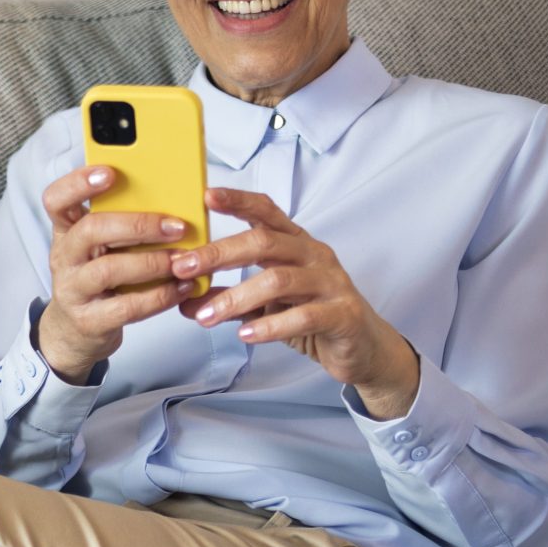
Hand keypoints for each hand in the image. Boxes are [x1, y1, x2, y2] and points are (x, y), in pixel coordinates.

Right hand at [36, 165, 195, 384]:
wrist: (76, 330)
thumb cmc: (99, 277)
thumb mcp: (104, 245)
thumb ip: (125, 222)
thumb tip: (174, 199)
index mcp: (67, 230)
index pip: (57, 199)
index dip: (79, 183)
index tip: (110, 172)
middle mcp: (65, 257)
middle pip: (91, 230)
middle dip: (138, 225)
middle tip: (176, 226)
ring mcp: (73, 290)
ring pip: (108, 269)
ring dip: (152, 262)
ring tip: (182, 259)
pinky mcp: (90, 321)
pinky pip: (126, 307)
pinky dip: (159, 296)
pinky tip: (181, 287)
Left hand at [172, 188, 419, 420]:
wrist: (365, 349)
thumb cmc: (313, 317)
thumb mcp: (266, 305)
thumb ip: (229, 298)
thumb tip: (185, 301)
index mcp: (296, 243)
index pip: (267, 211)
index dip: (238, 201)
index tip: (206, 196)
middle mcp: (314, 254)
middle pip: (264, 242)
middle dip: (219, 253)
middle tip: (182, 267)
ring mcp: (331, 283)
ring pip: (279, 279)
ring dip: (237, 298)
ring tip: (206, 317)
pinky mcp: (343, 314)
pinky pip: (304, 316)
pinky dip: (271, 325)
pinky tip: (246, 335)